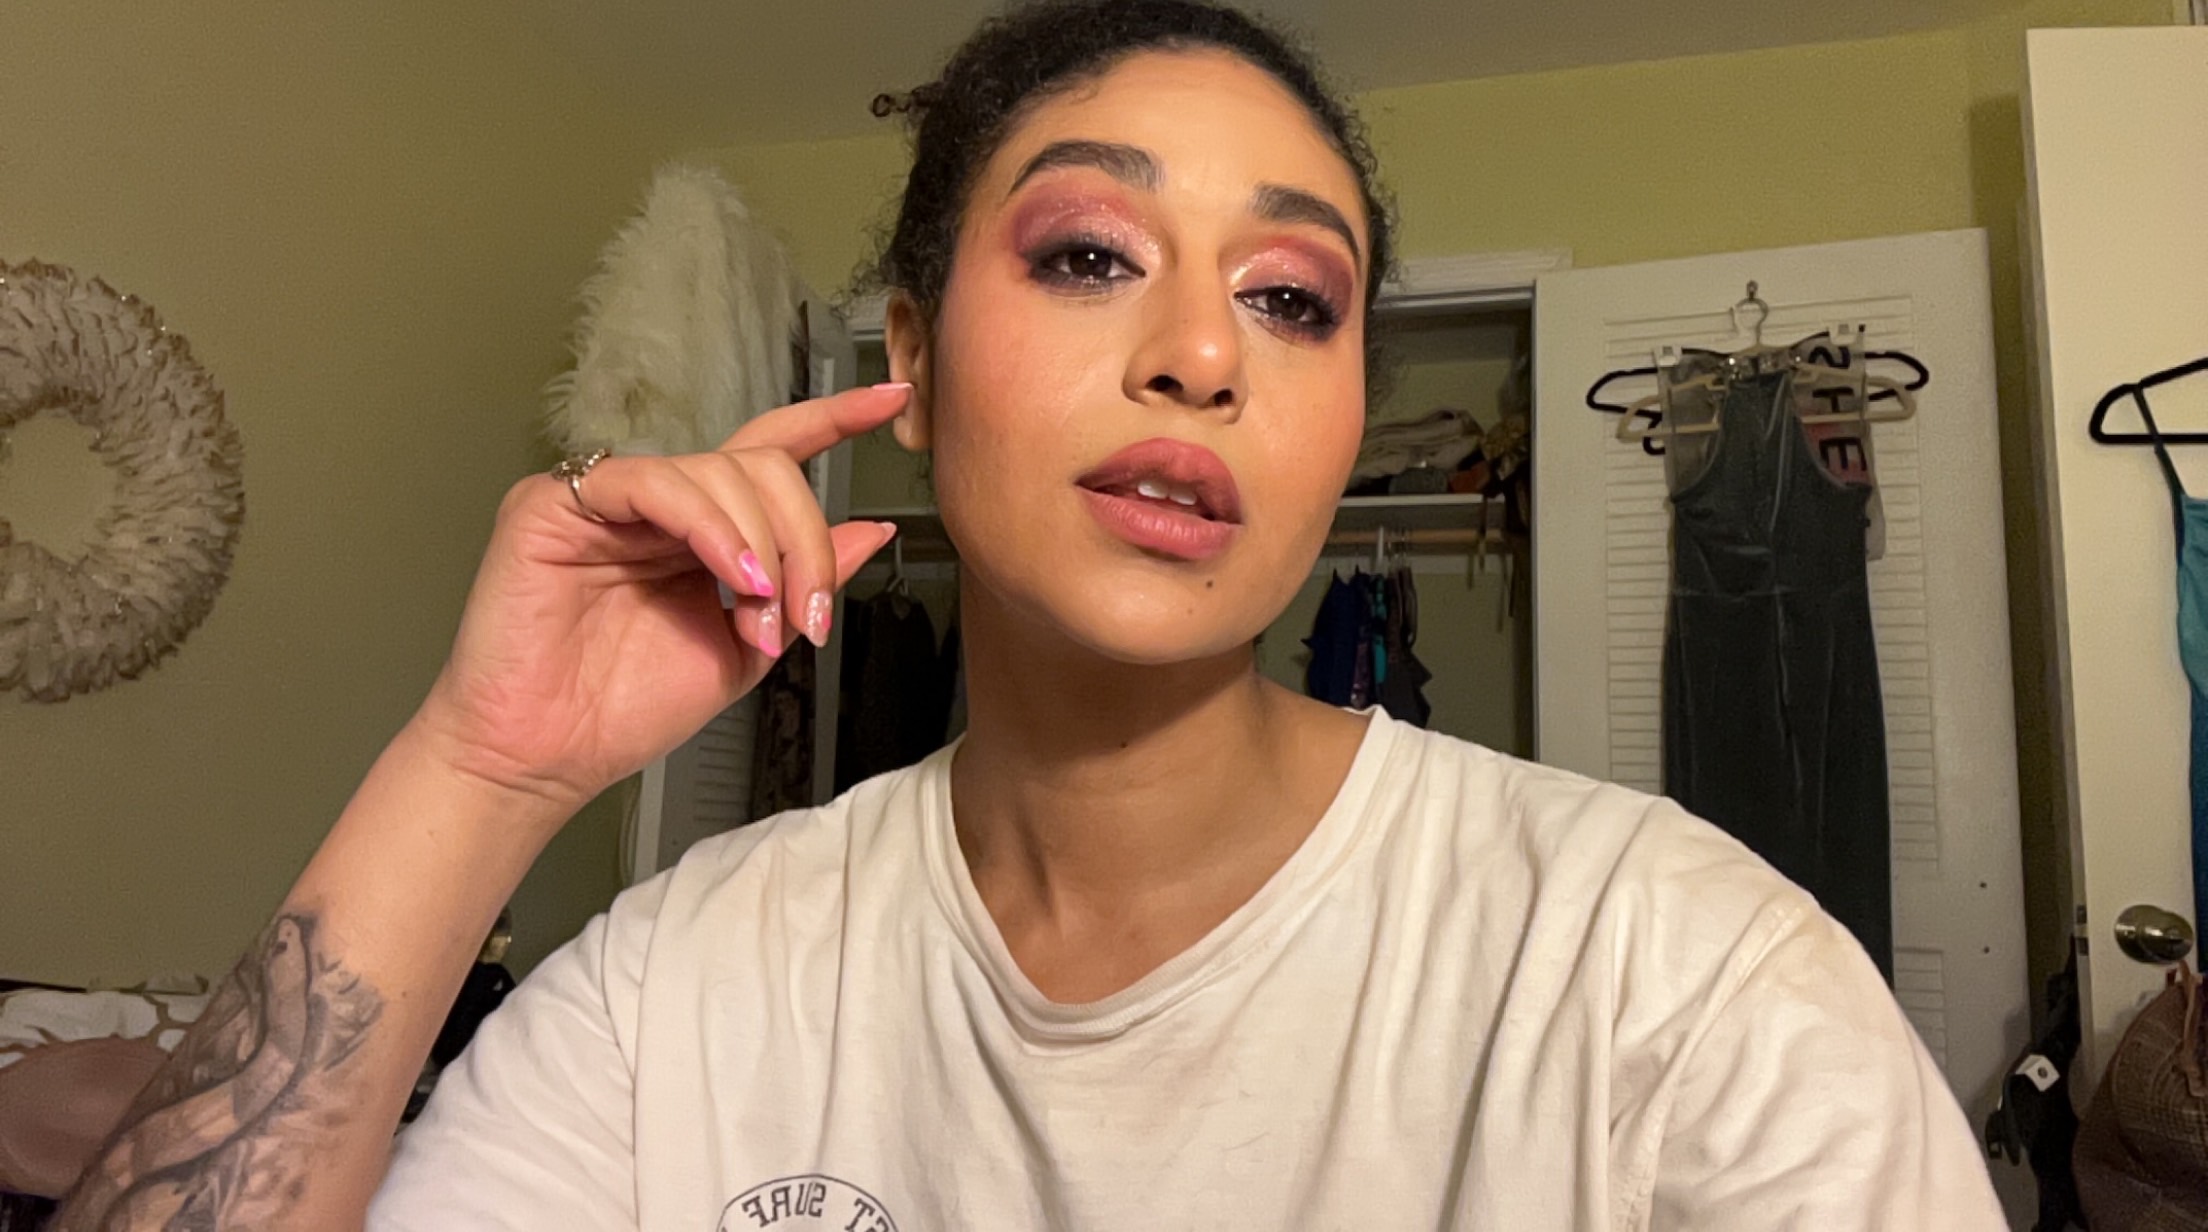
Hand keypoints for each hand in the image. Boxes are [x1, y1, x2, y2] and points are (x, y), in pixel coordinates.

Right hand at [412, 383, 910, 814]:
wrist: (547, 757)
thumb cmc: (625, 708)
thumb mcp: (747, 645)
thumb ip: (804, 582)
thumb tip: (872, 531)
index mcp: (702, 530)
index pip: (770, 451)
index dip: (832, 421)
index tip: (893, 401)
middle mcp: (659, 504)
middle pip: (762, 465)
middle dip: (804, 536)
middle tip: (806, 610)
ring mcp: (607, 497)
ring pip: (717, 471)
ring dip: (762, 545)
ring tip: (758, 612)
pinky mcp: (554, 502)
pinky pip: (652, 482)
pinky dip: (708, 527)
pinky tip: (729, 575)